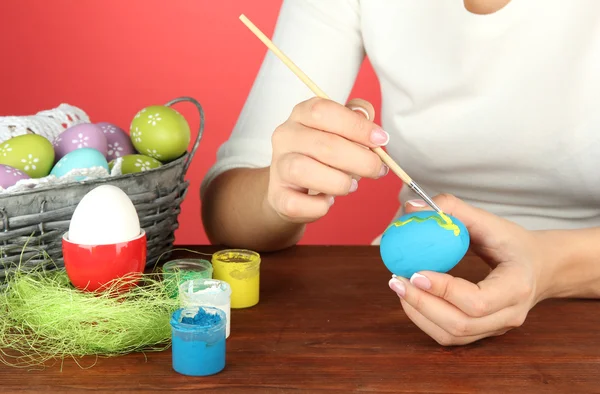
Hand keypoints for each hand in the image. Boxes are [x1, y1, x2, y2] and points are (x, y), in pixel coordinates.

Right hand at [265, 97, 389, 222]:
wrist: (292, 188)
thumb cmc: (321, 157)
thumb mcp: (339, 131)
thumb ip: (357, 121)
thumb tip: (370, 123)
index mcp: (302, 114)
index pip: (324, 111)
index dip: (357, 126)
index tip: (381, 140)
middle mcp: (285, 137)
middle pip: (323, 144)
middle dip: (360, 160)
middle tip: (376, 169)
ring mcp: (278, 167)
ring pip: (305, 171)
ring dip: (339, 182)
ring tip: (350, 185)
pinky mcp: (277, 196)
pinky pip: (298, 203)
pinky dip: (320, 206)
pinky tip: (328, 201)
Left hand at [388, 194, 551, 345]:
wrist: (540, 267)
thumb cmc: (513, 242)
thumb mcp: (490, 221)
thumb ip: (452, 209)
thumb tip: (411, 206)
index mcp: (517, 286)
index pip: (478, 301)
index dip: (444, 290)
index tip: (416, 272)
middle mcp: (510, 314)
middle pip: (461, 324)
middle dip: (422, 304)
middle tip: (396, 279)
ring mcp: (497, 328)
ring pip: (452, 336)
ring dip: (418, 314)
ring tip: (399, 286)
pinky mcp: (483, 333)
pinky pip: (449, 337)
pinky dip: (424, 320)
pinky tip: (410, 298)